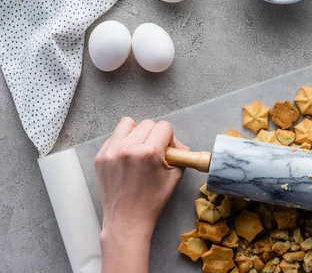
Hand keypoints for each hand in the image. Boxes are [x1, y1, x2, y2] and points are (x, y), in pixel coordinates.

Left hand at [95, 117, 188, 272]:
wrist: (127, 219)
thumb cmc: (153, 200)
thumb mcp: (175, 176)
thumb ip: (179, 154)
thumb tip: (176, 143)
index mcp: (150, 152)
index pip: (164, 126)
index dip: (169, 138)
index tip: (167, 149)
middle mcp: (129, 147)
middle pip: (148, 123)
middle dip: (154, 135)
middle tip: (154, 151)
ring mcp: (111, 151)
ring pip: (128, 123)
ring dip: (136, 132)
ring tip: (138, 148)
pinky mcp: (100, 156)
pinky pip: (114, 137)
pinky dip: (122, 142)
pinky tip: (126, 158)